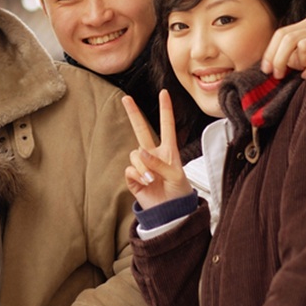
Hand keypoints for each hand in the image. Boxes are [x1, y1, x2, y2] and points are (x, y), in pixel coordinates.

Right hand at [122, 90, 192, 209]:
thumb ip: (159, 163)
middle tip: (126, 98)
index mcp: (168, 151)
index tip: (164, 92)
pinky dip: (137, 176)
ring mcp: (142, 165)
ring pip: (135, 155)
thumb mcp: (176, 175)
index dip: (165, 109)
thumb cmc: (179, 192)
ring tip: (152, 179)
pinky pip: (129, 170)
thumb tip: (140, 153)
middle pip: (141, 130)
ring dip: (143, 166)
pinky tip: (145, 183)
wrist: (171, 212)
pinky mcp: (133, 178)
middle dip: (133, 114)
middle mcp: (153, 155)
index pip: (167, 126)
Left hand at [261, 16, 305, 79]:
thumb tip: (270, 67)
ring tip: (302, 70)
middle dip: (279, 59)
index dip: (270, 52)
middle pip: (289, 39)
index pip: (281, 34)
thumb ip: (290, 54)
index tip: (265, 69)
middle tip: (278, 75)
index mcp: (305, 25)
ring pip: (303, 46)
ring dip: (299, 62)